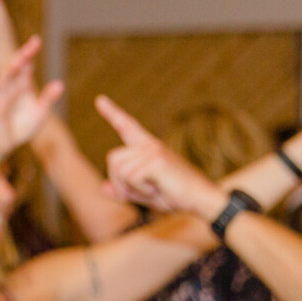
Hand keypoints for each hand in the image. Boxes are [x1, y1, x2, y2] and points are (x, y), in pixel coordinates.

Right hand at [0, 37, 63, 158]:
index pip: (27, 66)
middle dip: (22, 57)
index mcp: (23, 86)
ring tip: (19, 61)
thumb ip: (48, 98)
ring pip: (3, 80)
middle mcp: (10, 88)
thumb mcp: (40, 112)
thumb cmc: (24, 126)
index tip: (36, 41)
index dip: (30, 53)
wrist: (8, 144)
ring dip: (10, 71)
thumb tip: (61, 83)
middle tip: (32, 46)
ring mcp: (0, 97)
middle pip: (15, 69)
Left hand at [98, 96, 228, 220]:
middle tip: (144, 191)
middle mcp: (150, 145)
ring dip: (131, 189)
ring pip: (120, 170)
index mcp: (148, 148)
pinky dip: (141, 191)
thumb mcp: (144, 194)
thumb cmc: (176, 196)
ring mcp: (153, 150)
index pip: (127, 127)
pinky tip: (158, 189)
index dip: (112, 113)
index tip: (99, 100)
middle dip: (120, 182)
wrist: (202, 201)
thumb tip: (103, 188)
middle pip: (113, 159)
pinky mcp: (157, 160)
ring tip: (154, 189)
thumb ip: (124, 189)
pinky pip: (131, 178)